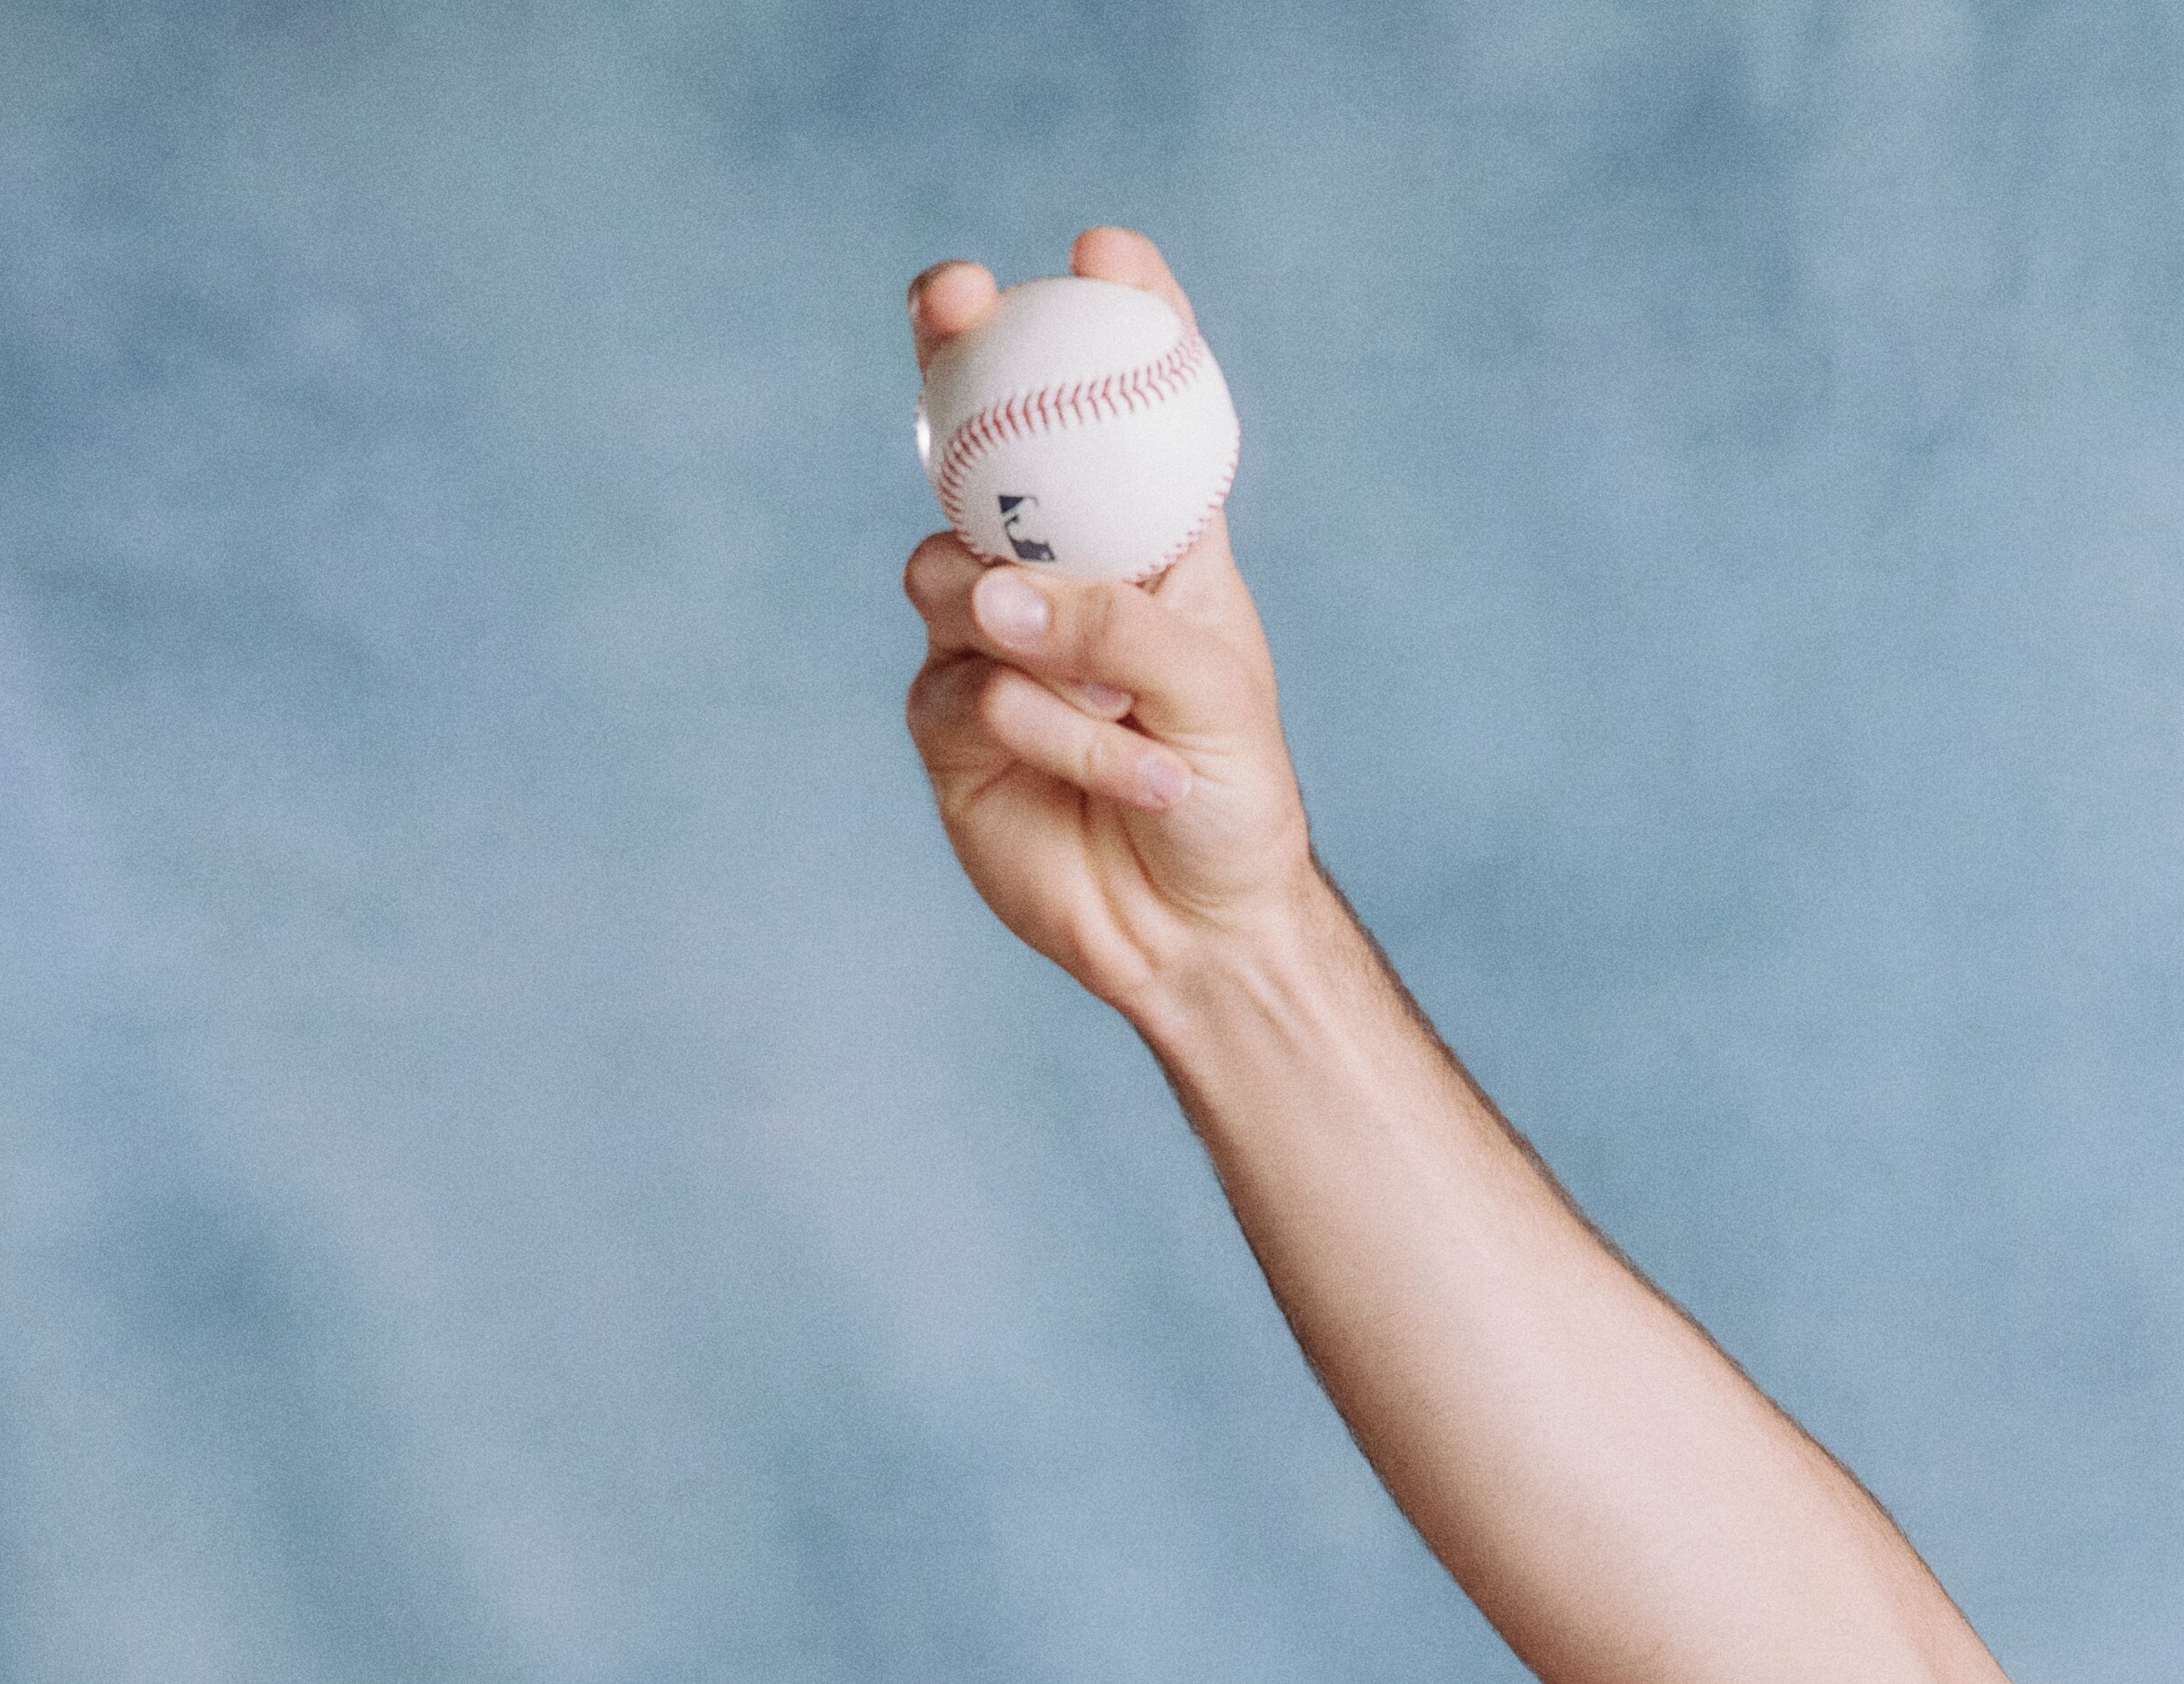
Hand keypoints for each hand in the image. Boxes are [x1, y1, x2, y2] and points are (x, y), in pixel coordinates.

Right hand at [902, 230, 1320, 1015]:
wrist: (1199, 934)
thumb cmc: (1236, 801)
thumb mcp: (1211, 692)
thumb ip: (1114, 625)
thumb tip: (990, 593)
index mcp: (1148, 541)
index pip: (1117, 411)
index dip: (1108, 320)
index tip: (1105, 250)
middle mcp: (1059, 573)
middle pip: (979, 441)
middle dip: (957, 354)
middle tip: (955, 297)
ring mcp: (989, 642)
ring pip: (952, 573)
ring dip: (1043, 641)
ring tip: (1126, 712)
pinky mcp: (947, 722)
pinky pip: (967, 690)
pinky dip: (1052, 732)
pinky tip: (1124, 777)